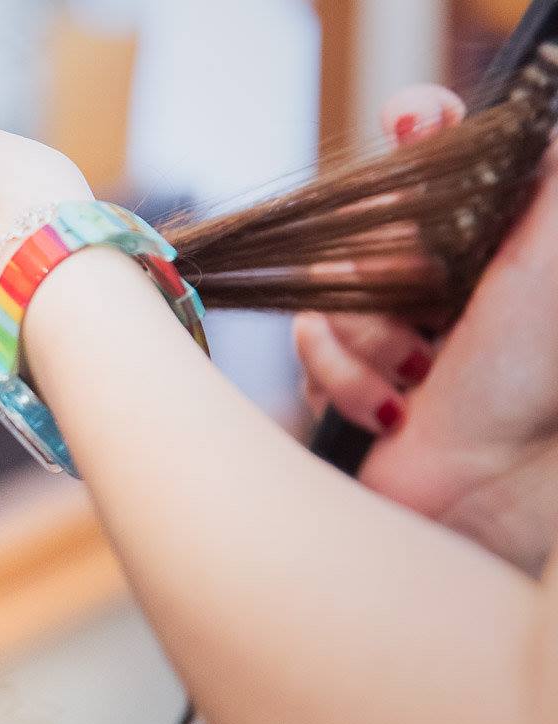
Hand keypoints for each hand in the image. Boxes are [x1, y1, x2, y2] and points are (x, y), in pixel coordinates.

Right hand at [296, 86, 557, 572]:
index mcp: (483, 241)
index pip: (440, 151)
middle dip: (392, 272)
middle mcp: (432, 276)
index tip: (410, 120)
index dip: (419, 124)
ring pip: (327, 286)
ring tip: (417, 379)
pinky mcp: (340, 373)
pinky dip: (343, 378)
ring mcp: (383, 325)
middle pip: (367, 220)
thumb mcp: (548, 259)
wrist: (485, 488)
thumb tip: (512, 120)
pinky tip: (392, 408)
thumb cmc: (527, 379)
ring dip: (370, 339)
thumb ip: (540, 180)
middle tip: (436, 317)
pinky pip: (305, 343)